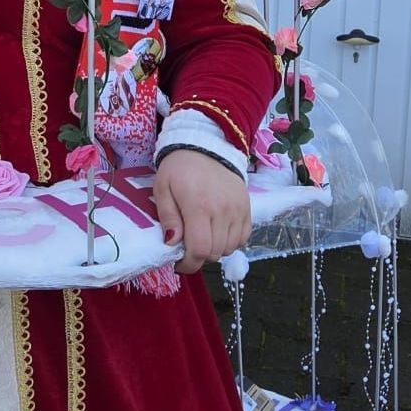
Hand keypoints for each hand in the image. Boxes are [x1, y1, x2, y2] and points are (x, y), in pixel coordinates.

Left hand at [153, 150, 250, 274]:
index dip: (189, 264)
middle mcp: (223, 210)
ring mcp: (238, 209)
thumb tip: (172, 244)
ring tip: (202, 238)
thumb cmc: (179, 168)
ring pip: (230, 248)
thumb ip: (168, 217)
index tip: (179, 265)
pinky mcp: (248, 208)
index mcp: (199, 206)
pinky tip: (217, 233)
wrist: (206, 145)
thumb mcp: (163, 188)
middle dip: (199, 257)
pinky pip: (243, 238)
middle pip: (214, 253)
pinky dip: (230, 242)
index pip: (199, 249)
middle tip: (188, 248)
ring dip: (214, 250)